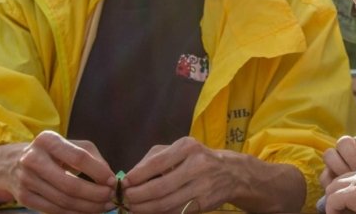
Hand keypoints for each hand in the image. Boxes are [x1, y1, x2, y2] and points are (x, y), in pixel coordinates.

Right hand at [0, 130, 115, 213]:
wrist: (11, 163)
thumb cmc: (51, 153)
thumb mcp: (71, 145)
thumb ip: (93, 157)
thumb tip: (109, 178)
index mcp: (48, 140)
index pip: (79, 157)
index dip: (98, 172)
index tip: (112, 181)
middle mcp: (33, 159)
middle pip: (70, 184)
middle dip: (95, 194)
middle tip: (111, 197)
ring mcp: (26, 180)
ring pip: (63, 200)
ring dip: (87, 207)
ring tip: (104, 206)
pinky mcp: (23, 198)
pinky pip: (53, 210)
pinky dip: (74, 213)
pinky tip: (87, 211)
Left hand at [122, 136, 237, 213]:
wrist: (231, 173)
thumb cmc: (198, 158)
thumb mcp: (179, 149)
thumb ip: (154, 159)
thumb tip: (131, 177)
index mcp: (187, 147)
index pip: (156, 163)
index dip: (137, 176)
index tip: (125, 184)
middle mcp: (197, 165)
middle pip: (160, 187)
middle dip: (138, 196)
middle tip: (127, 200)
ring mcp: (202, 186)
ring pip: (167, 203)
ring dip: (145, 208)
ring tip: (134, 208)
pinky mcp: (204, 202)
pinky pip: (176, 211)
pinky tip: (150, 212)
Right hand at [320, 135, 355, 189]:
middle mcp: (347, 147)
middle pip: (344, 142)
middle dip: (353, 157)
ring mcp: (335, 159)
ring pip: (330, 154)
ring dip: (340, 167)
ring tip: (350, 180)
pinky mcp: (327, 174)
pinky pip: (324, 174)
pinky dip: (332, 181)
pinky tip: (343, 190)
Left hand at [323, 167, 355, 213]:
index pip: (348, 177)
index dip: (344, 193)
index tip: (349, 207)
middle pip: (337, 181)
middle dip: (335, 197)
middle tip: (342, 211)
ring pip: (331, 189)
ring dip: (334, 204)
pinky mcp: (354, 192)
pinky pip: (332, 200)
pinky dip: (333, 211)